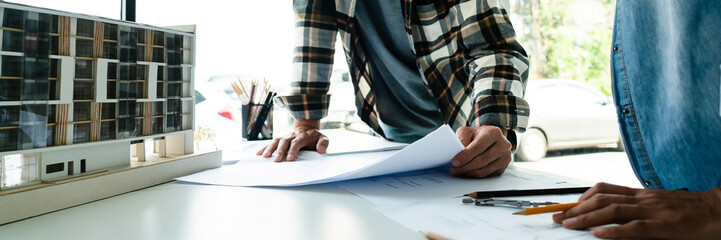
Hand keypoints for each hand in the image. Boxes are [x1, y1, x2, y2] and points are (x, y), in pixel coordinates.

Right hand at [256, 120, 328, 161]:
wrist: (307, 128)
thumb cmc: (315, 137)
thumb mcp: (323, 138)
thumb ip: (323, 143)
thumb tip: (321, 150)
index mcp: (303, 136)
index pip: (297, 142)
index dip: (293, 150)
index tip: (289, 159)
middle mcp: (293, 135)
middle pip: (284, 141)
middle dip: (280, 151)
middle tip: (276, 160)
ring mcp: (286, 136)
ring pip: (276, 141)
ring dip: (270, 148)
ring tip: (265, 157)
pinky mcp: (281, 139)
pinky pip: (272, 142)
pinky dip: (265, 147)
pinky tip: (259, 153)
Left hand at [449, 125, 511, 177]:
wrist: (490, 138)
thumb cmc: (477, 135)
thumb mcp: (467, 131)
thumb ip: (461, 139)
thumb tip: (458, 153)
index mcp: (494, 133)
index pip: (479, 146)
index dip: (465, 156)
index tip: (454, 162)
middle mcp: (503, 145)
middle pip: (482, 160)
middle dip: (465, 166)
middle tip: (453, 169)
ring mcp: (505, 157)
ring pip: (484, 170)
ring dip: (469, 172)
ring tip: (458, 171)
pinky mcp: (503, 167)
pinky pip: (487, 175)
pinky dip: (475, 174)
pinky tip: (468, 171)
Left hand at [552, 182, 720, 238]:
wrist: (719, 210)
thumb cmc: (689, 210)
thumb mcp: (658, 204)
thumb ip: (636, 208)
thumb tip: (609, 217)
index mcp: (640, 194)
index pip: (603, 190)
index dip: (580, 198)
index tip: (564, 206)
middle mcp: (643, 199)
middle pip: (601, 199)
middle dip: (576, 209)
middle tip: (558, 217)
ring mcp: (654, 211)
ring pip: (613, 210)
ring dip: (587, 218)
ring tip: (569, 224)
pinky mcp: (666, 226)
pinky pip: (635, 227)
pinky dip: (614, 230)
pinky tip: (599, 234)